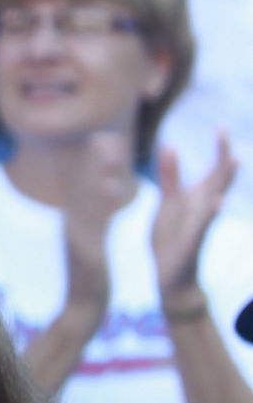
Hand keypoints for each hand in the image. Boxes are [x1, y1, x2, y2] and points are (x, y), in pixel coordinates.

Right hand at [61, 129, 130, 314]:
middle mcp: (72, 226)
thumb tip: (90, 205)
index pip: (81, 186)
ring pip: (88, 200)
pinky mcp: (87, 252)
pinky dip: (103, 205)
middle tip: (105, 134)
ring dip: (99, 173)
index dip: (92, 162)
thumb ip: (89, 223)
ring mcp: (77, 238)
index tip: (103, 137)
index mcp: (74, 222)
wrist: (82, 308)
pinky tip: (113, 188)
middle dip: (94, 160)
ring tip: (111, 151)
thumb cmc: (89, 277)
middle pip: (82, 187)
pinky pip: (96, 224)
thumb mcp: (88, 243)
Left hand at [152, 133, 236, 303]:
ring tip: (234, 162)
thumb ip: (170, 177)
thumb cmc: (171, 238)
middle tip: (227, 137)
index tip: (221, 127)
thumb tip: (169, 146)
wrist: (170, 276)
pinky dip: (210, 214)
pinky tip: (217, 203)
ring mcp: (200, 223)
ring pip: (215, 199)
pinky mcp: (192, 241)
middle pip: (220, 179)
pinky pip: (203, 225)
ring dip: (224, 182)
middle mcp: (205, 207)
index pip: (215, 169)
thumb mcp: (168, 204)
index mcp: (200, 197)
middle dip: (225, 159)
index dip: (219, 148)